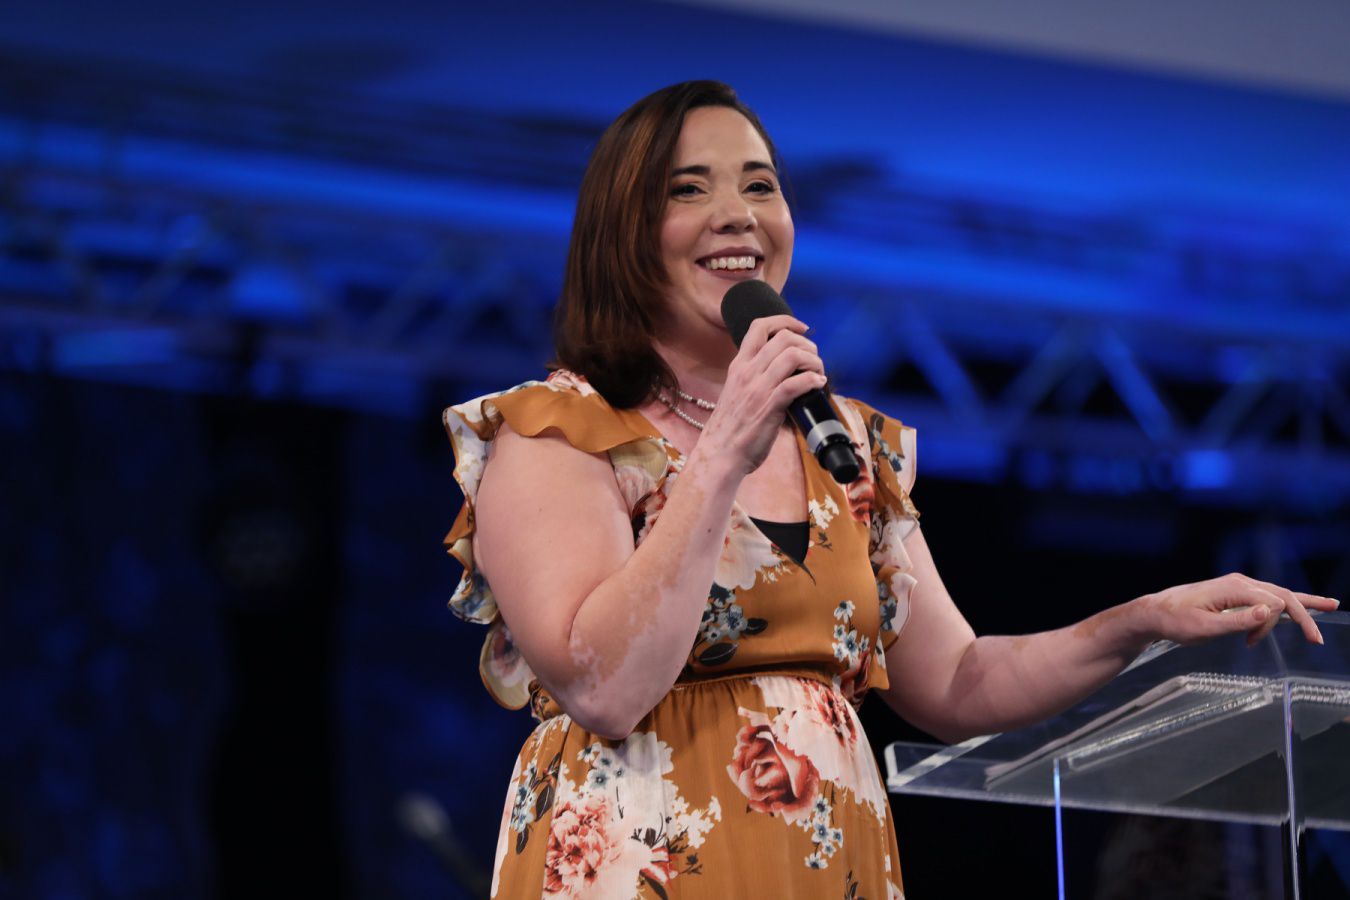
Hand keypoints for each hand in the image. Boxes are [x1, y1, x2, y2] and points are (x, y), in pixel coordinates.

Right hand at [702, 314, 825, 473]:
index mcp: (739, 366)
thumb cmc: (731, 428)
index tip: (802, 328)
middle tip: (814, 359)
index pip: (759, 327)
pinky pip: (796, 383)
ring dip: (814, 361)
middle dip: (807, 343)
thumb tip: (784, 373)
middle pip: (783, 338)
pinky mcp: (768, 407)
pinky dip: (813, 380)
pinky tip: (818, 385)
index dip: (785, 321)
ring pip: (793, 356)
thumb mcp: (737, 392)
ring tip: (818, 373)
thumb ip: (755, 378)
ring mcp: (757, 388)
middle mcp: (747, 372)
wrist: (720, 454)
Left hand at [1138, 572, 1338, 646]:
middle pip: (1283, 595)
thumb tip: (1271, 611)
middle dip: (1305, 614)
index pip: (1276, 603)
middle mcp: (1240, 582)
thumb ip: (1238, 621)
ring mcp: (1237, 586)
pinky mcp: (1234, 593)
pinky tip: (1298, 604)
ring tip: (1329, 606)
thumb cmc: (1175, 622)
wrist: (1154, 613)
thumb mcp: (1205, 628)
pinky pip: (1266, 596)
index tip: (1271, 643)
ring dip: (1301, 606)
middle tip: (1319, 639)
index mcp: (1235, 588)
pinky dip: (1286, 602)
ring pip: (1278, 593)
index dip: (1282, 624)